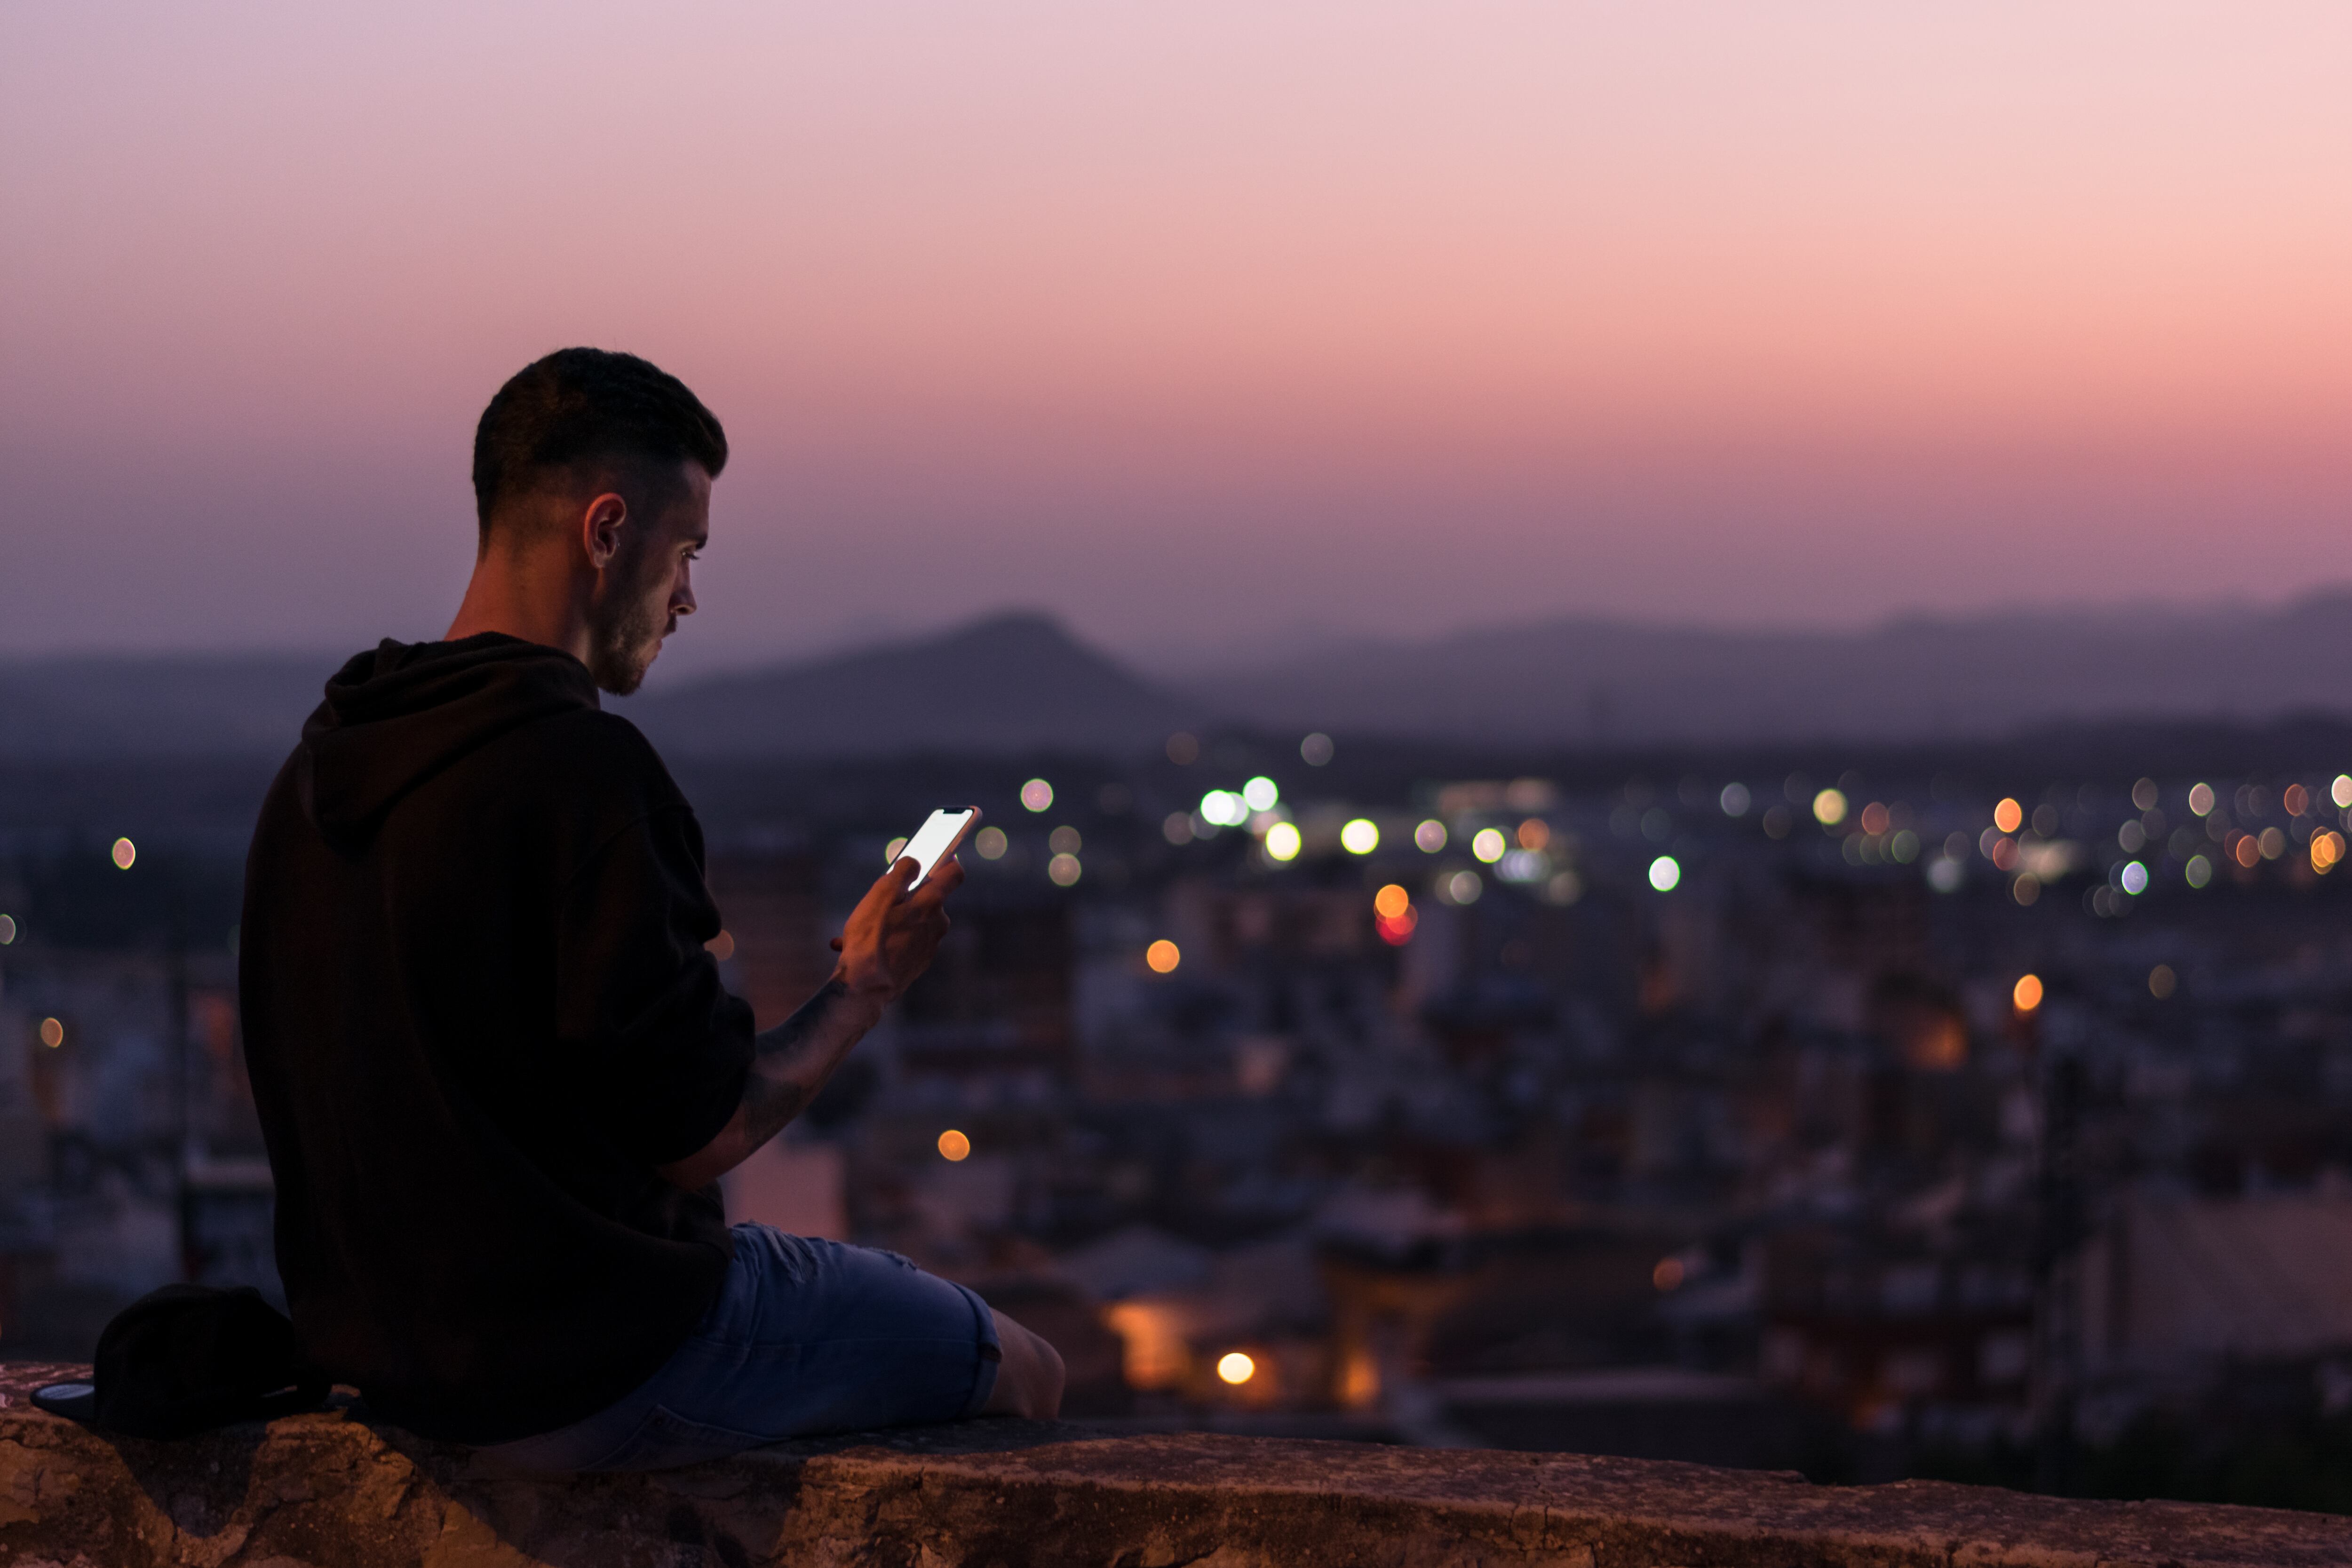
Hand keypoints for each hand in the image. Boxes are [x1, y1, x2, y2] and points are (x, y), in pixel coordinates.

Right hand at [830, 854, 961, 1003]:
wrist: (865, 987)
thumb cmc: (871, 938)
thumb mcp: (882, 894)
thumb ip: (903, 871)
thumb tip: (915, 862)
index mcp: (931, 904)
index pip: (954, 874)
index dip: (948, 860)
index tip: (939, 853)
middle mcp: (937, 925)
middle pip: (928, 899)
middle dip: (906, 896)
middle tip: (879, 901)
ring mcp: (929, 946)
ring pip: (911, 922)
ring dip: (889, 921)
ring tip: (859, 929)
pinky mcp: (917, 963)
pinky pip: (903, 943)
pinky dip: (886, 940)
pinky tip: (858, 945)